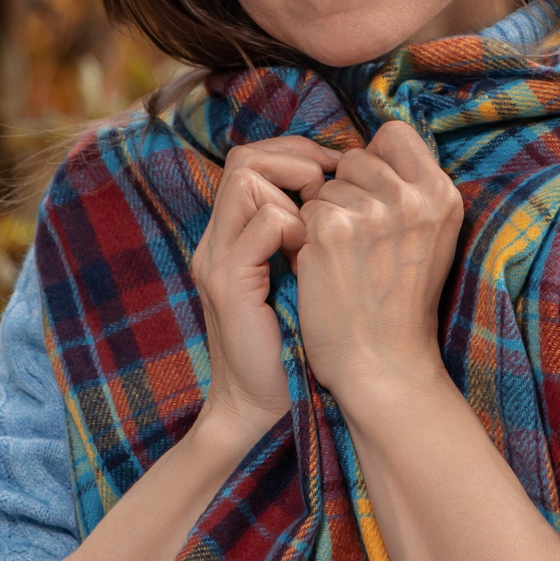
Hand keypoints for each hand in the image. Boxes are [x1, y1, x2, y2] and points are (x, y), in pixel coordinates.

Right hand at [189, 136, 338, 449]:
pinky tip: (313, 253)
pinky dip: (297, 226)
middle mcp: (215, 241)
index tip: (335, 172)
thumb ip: (305, 236)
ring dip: (295, 190)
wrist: (256, 406)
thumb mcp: (299, 278)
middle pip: (244, 158)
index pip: (249, 161)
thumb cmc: (292, 345)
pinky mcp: (229, 283)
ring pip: (248, 178)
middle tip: (332, 182)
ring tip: (319, 223)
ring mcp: (217, 259)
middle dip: (296, 158)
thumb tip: (344, 191)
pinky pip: (267, 224)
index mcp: (230, 237)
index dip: (294, 155)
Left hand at [295, 120, 464, 416]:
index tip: (373, 196)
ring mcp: (370, 210)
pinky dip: (306, 238)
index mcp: (442, 194)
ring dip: (324, 217)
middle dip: (347, 192)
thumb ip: (411, 191)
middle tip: (359, 242)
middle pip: (355, 158)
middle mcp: (411, 196)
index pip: (394, 134)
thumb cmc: (401, 305)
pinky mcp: (330, 228)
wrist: (384, 363)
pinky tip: (324, 269)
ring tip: (345, 261)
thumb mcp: (431, 238)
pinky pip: (303, 210)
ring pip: (325, 186)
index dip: (375, 160)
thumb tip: (373, 150)